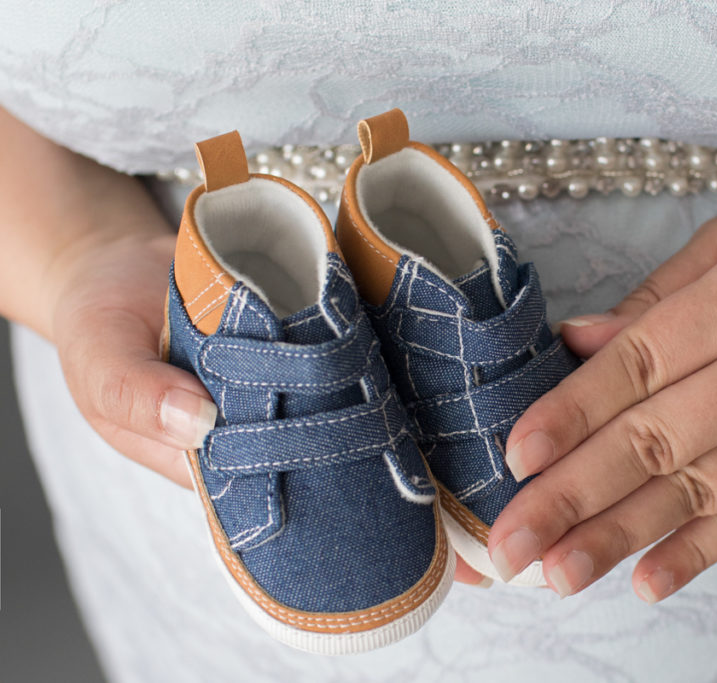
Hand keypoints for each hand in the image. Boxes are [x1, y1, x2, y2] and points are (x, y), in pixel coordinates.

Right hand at [44, 225, 491, 585]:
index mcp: (229, 460)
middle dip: (398, 442)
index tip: (402, 480)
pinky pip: (351, 337)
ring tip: (464, 377)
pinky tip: (428, 315)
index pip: (300, 487)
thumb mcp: (100, 367)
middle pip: (345, 444)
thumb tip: (199, 424)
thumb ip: (136, 396)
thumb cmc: (102, 329)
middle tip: (456, 436)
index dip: (351, 491)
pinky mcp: (307, 332)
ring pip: (357, 390)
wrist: (118, 266)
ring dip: (403, 382)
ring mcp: (293, 380)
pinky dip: (382, 327)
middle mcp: (274, 427)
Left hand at [487, 197, 716, 600]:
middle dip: (573, 495)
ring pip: (698, 492)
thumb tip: (577, 343)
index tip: (517, 455)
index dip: (572, 411)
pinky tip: (647, 580)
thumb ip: (659, 295)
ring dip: (620, 538)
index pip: (639, 363)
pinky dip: (701, 554)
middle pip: (656, 440)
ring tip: (556, 573)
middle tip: (511, 543)